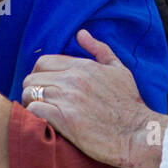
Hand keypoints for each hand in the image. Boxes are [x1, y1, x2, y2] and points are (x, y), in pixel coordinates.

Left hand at [22, 29, 166, 167]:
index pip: (43, 62)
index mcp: (83, 66)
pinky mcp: (65, 119)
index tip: (44, 87)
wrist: (137, 133)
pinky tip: (43, 122)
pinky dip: (33, 116)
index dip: (40, 75)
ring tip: (40, 113)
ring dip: (30, 103)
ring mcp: (68, 99)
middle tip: (39, 102)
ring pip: (29, 93)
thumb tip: (81, 34)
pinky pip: (33, 110)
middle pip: (32, 77)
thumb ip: (100, 50)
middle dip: (32, 89)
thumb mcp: (119, 70)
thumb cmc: (130, 104)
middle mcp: (73, 79)